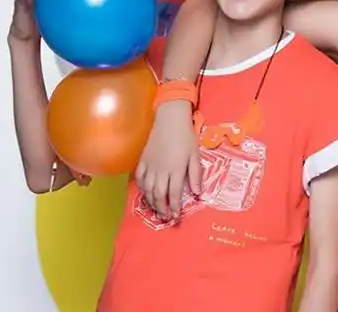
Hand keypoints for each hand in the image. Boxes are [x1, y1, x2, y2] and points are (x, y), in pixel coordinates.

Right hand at [134, 102, 200, 220]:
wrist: (170, 120)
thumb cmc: (186, 137)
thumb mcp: (195, 155)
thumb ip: (196, 175)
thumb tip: (197, 193)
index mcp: (175, 170)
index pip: (174, 194)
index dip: (174, 207)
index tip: (176, 216)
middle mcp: (161, 171)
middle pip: (159, 195)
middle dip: (162, 209)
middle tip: (165, 218)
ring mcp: (150, 166)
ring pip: (148, 190)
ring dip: (152, 202)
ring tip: (156, 211)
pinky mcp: (143, 160)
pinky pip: (140, 179)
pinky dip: (142, 189)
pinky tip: (146, 194)